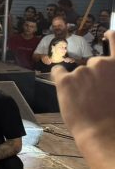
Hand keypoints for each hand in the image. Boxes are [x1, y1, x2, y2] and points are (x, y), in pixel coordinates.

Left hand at [53, 31, 114, 148]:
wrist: (105, 134)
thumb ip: (114, 77)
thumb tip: (108, 78)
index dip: (111, 36)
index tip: (108, 34)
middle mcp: (102, 63)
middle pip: (94, 64)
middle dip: (93, 76)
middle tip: (96, 95)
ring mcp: (83, 70)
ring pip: (77, 72)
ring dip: (79, 82)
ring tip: (85, 101)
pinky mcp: (65, 79)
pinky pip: (58, 72)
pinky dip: (60, 79)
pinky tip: (67, 91)